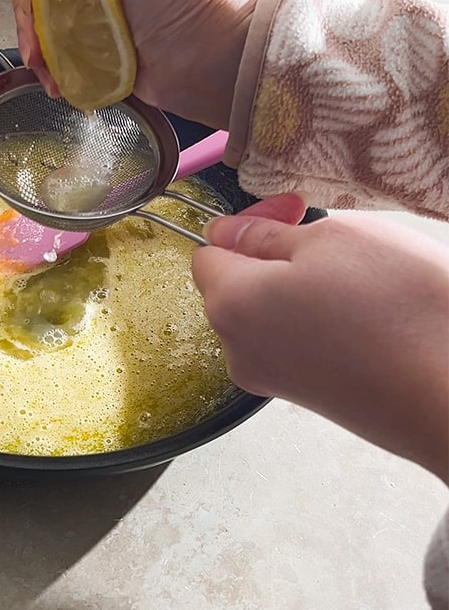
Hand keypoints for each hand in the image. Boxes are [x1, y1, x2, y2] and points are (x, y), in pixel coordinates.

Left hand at [192, 194, 448, 483]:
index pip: (209, 250)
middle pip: (237, 286)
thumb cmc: (400, 310)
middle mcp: (239, 350)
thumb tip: (227, 234)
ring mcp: (275, 380)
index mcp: (230, 304)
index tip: (295, 211)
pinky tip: (370, 318)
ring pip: (272, 315)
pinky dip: (325, 324)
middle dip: (276, 256)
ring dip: (304, 290)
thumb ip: (268, 235)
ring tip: (362, 283)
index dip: (250, 224)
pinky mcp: (314, 399)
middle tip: (335, 241)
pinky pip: (302, 345)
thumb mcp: (334, 240)